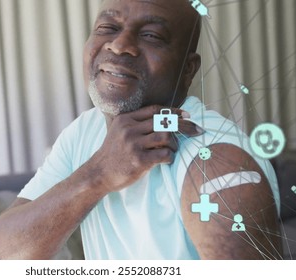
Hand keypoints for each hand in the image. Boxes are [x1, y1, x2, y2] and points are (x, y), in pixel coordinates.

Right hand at [87, 105, 202, 193]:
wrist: (99, 173)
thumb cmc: (114, 153)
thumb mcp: (120, 131)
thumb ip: (137, 123)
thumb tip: (167, 118)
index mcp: (126, 119)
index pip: (155, 110)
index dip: (174, 111)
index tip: (187, 115)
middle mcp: (129, 129)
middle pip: (164, 121)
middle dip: (184, 126)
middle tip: (196, 131)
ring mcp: (133, 145)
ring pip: (166, 137)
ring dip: (174, 144)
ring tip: (172, 150)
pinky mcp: (138, 160)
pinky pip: (164, 155)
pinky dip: (170, 157)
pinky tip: (166, 160)